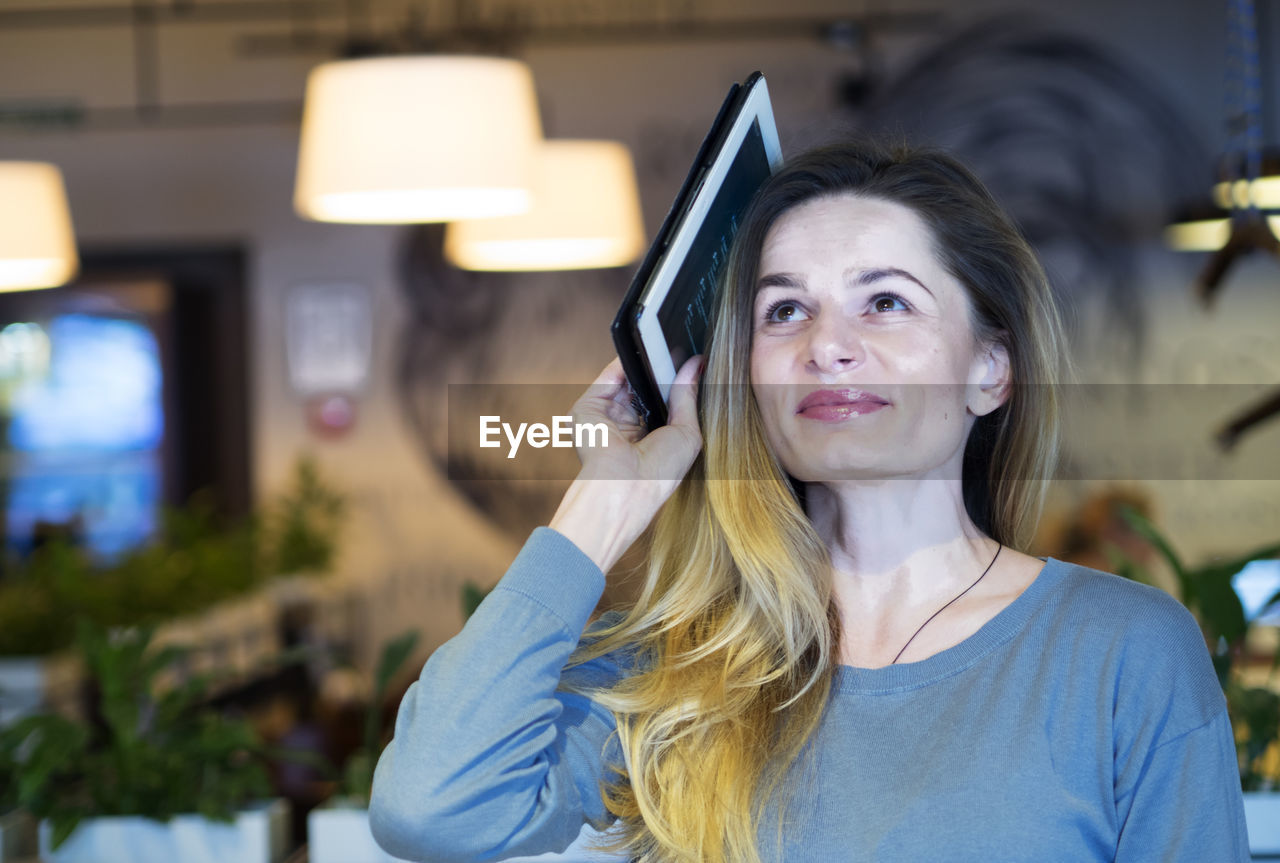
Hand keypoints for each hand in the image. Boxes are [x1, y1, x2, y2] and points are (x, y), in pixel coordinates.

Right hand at [549, 355, 703, 571]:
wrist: (625, 486)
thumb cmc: (659, 472)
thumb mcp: (686, 432)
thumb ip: (687, 397)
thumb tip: (697, 364)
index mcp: (648, 437)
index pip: (662, 400)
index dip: (677, 379)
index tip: (695, 357)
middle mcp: (625, 425)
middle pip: (644, 385)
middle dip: (663, 366)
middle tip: (685, 344)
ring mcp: (605, 415)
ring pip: (627, 377)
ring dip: (646, 360)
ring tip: (670, 340)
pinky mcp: (588, 406)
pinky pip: (610, 375)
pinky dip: (628, 359)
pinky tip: (647, 347)